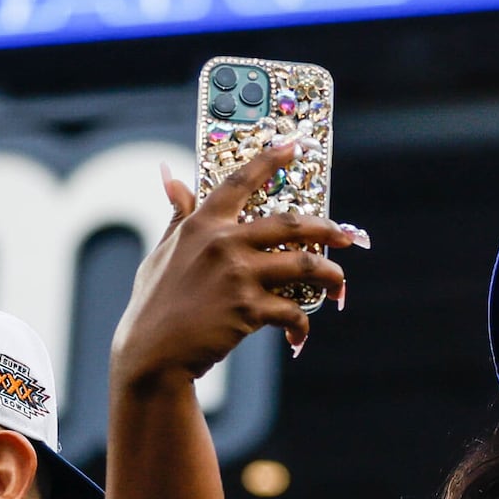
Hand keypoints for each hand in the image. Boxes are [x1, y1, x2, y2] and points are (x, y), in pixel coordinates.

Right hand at [111, 140, 364, 385]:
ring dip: (331, 275)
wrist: (153, 352)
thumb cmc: (155, 303)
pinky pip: (292, 311)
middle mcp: (224, 244)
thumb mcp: (162, 252)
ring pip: (305, 265)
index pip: (240, 182)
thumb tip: (170, 177)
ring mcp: (239, 276)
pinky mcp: (249, 309)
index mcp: (202, 225)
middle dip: (327, 228)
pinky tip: (299, 334)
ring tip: (339, 285)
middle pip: (291, 223)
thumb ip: (178, 215)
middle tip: (346, 237)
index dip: (269, 161)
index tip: (293, 146)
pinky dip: (301, 324)